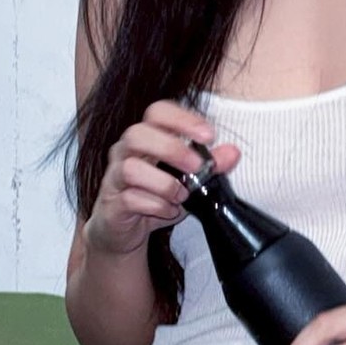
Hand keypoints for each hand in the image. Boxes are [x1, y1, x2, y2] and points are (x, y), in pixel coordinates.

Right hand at [84, 101, 240, 257]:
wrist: (125, 232)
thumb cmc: (156, 198)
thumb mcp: (190, 181)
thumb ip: (211, 165)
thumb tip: (233, 152)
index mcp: (145, 137)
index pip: (157, 112)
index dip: (182, 119)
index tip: (208, 136)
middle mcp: (125, 152)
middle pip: (138, 134)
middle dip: (172, 149)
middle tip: (197, 166)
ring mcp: (114, 177)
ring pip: (130, 168)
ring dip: (164, 183)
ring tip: (183, 195)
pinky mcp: (112, 203)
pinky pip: (130, 198)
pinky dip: (155, 205)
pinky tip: (169, 210)